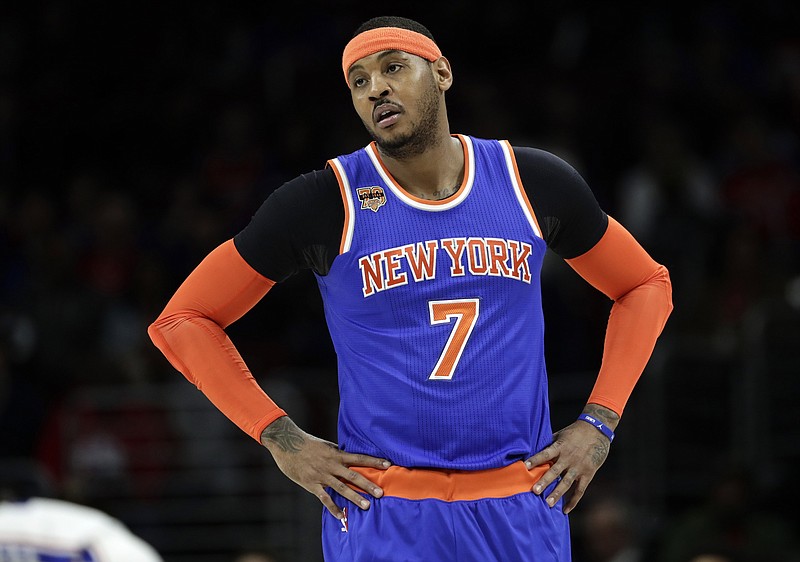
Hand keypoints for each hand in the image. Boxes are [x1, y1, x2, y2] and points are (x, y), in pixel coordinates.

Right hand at [261, 416, 390, 520]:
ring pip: (341, 488)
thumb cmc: (306, 443)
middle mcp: (331, 465)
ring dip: (355, 498)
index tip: (388, 464)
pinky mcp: (311, 484)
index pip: (359, 458)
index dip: (374, 461)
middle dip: (368, 484)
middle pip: (353, 475)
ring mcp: (321, 476)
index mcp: (336, 454)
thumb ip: (337, 452)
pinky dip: (333, 508)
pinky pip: (324, 498)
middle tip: (381, 493)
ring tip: (367, 506)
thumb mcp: (325, 445)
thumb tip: (350, 456)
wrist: (286, 443)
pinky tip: (341, 516)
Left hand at [525, 405, 616, 513]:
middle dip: (545, 482)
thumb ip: (550, 443)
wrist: (597, 430)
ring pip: (566, 483)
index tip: (525, 466)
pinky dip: (573, 501)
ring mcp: (578, 467)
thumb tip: (534, 449)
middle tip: (535, 491)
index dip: (535, 460)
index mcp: (560, 447)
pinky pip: (580, 490)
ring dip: (557, 494)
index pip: (545, 454)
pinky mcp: (588, 474)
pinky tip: (565, 510)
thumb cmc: (576, 431)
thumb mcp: (560, 434)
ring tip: (548, 504)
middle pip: (555, 471)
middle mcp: (568, 458)